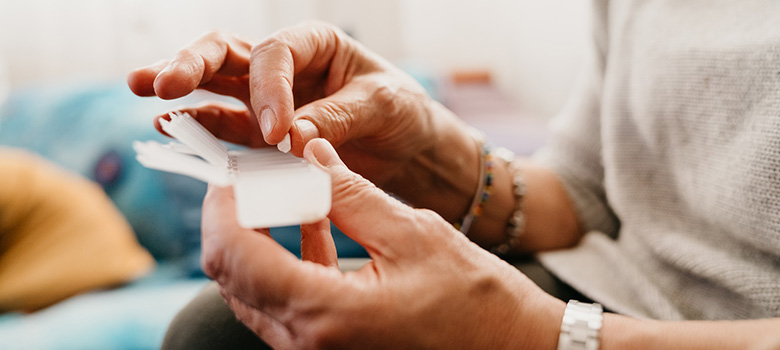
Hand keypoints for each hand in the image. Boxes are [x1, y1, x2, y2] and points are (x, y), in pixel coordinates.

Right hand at [128, 23, 462, 188]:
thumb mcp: (383, 106)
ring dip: (179, 91)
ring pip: (214, 85)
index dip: (269, 89)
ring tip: (146, 96)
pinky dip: (201, 130)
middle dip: (192, 64)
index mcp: (315, 44)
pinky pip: (225, 128)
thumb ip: (338, 117)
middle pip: (227, 54)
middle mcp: (284, 66)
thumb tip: (291, 140)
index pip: (276, 54)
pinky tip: (171, 129)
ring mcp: (266, 99)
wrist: (408, 148)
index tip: (277, 133)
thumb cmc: (401, 113)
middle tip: (162, 83)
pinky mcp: (262, 134)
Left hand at [201, 138, 563, 349]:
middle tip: (257, 176)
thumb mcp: (413, 234)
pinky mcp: (328, 349)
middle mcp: (307, 343)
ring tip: (288, 192)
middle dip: (236, 218)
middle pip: (233, 276)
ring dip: (260, 238)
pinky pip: (285, 304)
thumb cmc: (476, 302)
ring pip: (254, 290)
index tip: (235, 171)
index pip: (234, 256)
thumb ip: (350, 194)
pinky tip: (315, 224)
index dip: (223, 206)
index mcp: (324, 314)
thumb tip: (311, 154)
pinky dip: (287, 261)